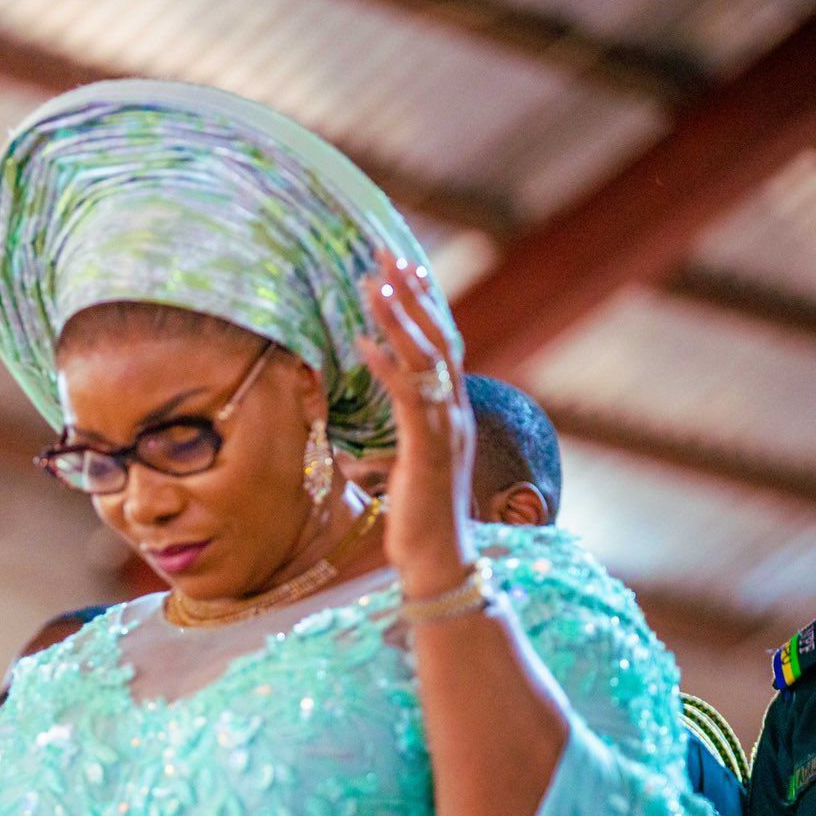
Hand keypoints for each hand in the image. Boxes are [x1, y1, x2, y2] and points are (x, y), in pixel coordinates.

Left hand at [355, 253, 475, 595]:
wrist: (439, 560)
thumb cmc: (419, 516)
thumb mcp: (410, 461)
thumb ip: (406, 428)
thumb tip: (385, 404)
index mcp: (453, 413)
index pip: (443, 343)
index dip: (425, 303)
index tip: (404, 267)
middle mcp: (456, 413)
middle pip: (439, 337)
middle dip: (412, 293)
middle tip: (386, 254)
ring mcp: (447, 430)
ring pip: (426, 359)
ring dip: (397, 318)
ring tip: (370, 283)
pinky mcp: (429, 450)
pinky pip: (408, 397)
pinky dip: (385, 366)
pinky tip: (359, 342)